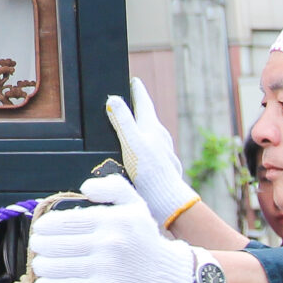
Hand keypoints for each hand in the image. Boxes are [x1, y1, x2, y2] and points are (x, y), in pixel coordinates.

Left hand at [28, 175, 197, 282]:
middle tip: (38, 246)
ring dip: (41, 265)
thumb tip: (85, 187)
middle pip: (55, 244)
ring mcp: (104, 268)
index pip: (63, 221)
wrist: (169, 274)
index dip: (45, 226)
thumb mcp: (134, 204)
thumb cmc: (145, 238)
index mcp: (110, 219)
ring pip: (56, 266)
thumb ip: (111, 187)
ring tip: (41, 264)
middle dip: (40, 245)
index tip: (40, 230)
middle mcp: (107, 242)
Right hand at [107, 77, 197, 227]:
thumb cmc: (150, 172)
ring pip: (151, 134)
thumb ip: (123, 120)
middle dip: (138, 109)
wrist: (168, 201)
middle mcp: (161, 136)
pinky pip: (152, 149)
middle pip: (148, 117)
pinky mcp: (164, 166)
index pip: (144, 102)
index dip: (137, 90)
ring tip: (130, 128)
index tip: (134, 80)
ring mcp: (164, 151)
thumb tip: (114, 98)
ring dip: (141, 128)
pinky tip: (138, 154)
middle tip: (129, 101)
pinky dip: (144, 145)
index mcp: (152, 127)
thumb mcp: (131, 143)